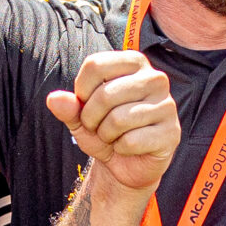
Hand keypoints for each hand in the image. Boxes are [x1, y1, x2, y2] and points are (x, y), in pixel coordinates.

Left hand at [44, 50, 177, 191]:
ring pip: (118, 119)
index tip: (86, 103)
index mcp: (134, 63)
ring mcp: (167, 105)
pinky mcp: (172, 132)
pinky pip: (132, 141)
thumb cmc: (105, 131)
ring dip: (106, 134)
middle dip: (91, 118)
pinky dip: (121, 148)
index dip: (81, 90)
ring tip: (113, 136)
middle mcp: (155, 78)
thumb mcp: (80, 118)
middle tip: (97, 126)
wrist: (127, 163)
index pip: (96, 65)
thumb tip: (54, 99)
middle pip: (106, 94)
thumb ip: (68, 107)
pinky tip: (129, 147)